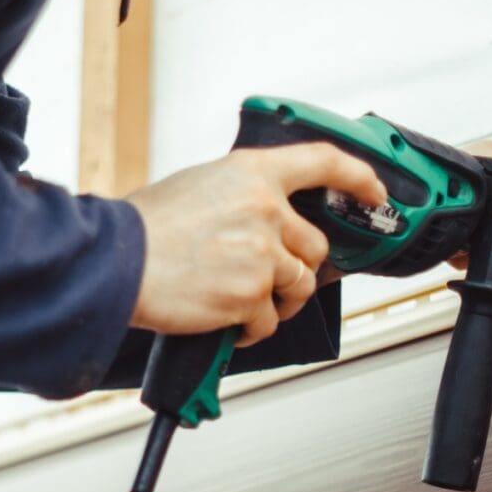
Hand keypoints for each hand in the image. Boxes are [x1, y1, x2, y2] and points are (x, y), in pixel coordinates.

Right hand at [126, 143, 385, 346]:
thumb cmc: (145, 227)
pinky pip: (269, 320)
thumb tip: (264, 218)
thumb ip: (241, 197)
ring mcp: (261, 253)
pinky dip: (252, 328)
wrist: (116, 263)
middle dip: (298, 267)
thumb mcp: (198, 186)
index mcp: (252, 173)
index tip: (374, 192)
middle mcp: (265, 208)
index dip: (358, 177)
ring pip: (298, 285)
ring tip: (246, 304)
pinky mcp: (250, 295)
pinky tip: (227, 321)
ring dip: (278, 301)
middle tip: (274, 279)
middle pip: (315, 245)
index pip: (323, 162)